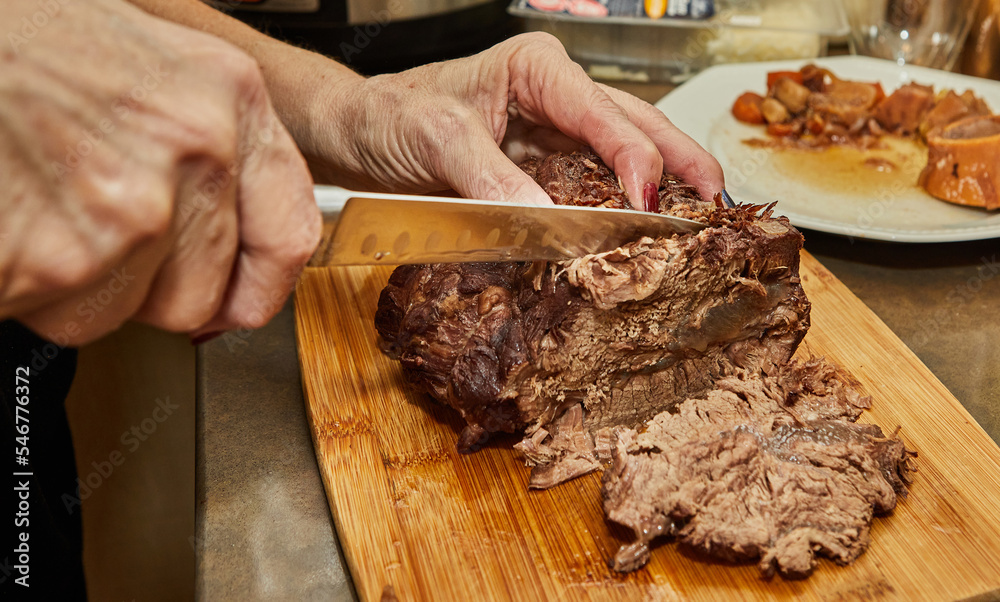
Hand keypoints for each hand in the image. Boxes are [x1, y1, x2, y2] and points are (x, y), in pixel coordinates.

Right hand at [0, 0, 319, 344]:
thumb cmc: (18, 37)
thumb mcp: (140, 56)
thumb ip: (199, 137)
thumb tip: (224, 215)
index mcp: (227, 97)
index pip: (288, 236)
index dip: (258, 286)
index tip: (238, 301)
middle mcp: (196, 154)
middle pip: (198, 296)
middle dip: (141, 287)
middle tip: (89, 231)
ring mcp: (130, 211)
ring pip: (117, 314)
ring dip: (73, 287)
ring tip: (35, 208)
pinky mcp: (59, 259)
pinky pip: (53, 316)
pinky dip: (22, 288)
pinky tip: (11, 223)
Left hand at [304, 32, 723, 207]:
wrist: (357, 135)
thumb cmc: (389, 115)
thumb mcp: (433, 138)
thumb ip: (487, 176)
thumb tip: (541, 216)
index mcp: (536, 70)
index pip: (604, 112)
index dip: (634, 157)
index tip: (648, 200)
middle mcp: (555, 97)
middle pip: (637, 126)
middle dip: (681, 162)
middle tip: (715, 203)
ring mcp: (553, 134)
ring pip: (625, 155)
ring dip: (663, 186)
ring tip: (698, 219)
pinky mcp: (544, 168)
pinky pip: (594, 187)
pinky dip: (622, 209)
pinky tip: (643, 231)